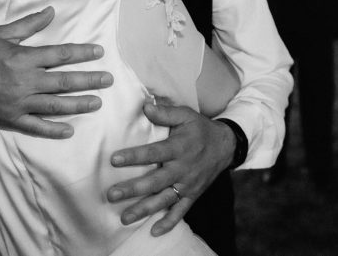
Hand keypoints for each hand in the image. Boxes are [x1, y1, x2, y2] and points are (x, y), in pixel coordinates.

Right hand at [0, 7, 111, 137]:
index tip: (99, 52)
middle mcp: (25, 81)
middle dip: (89, 80)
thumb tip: (51, 11)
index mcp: (23, 58)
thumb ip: (29, 24)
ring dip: (78, 104)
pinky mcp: (12, 118)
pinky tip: (70, 129)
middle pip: (64, 81)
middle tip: (108, 80)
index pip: (60, 54)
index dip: (82, 52)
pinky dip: (54, 129)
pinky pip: (36, 126)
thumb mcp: (2, 33)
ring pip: (55, 105)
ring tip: (97, 103)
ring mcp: (19, 102)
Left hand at [107, 102, 234, 235]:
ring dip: (144, 210)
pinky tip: (153, 231)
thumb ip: (165, 112)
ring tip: (124, 218)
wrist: (226, 145)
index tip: (114, 160)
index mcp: (179, 147)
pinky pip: (180, 211)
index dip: (134, 157)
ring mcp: (188, 184)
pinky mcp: (192, 195)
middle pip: (155, 181)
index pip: (154, 153)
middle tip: (111, 194)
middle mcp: (183, 168)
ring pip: (164, 199)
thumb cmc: (199, 128)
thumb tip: (144, 106)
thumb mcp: (185, 115)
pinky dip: (169, 223)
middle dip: (133, 189)